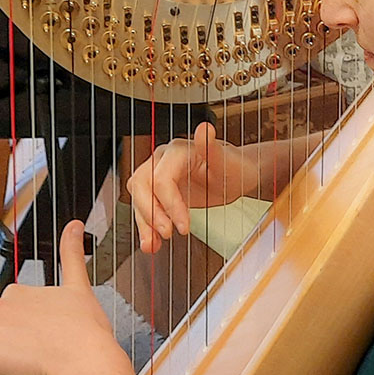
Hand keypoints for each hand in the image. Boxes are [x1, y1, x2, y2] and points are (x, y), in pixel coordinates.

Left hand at [0, 220, 126, 374]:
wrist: (86, 361)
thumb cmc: (85, 331)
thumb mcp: (79, 286)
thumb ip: (72, 253)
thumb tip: (75, 225)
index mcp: (16, 292)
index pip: (2, 310)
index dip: (20, 324)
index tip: (38, 332)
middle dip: (2, 339)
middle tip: (32, 348)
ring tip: (25, 361)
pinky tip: (15, 371)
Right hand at [126, 121, 259, 253]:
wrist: (235, 176)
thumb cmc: (233, 167)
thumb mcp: (227, 163)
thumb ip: (212, 148)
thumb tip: (205, 129)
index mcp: (177, 151)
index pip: (161, 178)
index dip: (170, 204)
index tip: (184, 226)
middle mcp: (162, 160)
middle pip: (140, 184)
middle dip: (150, 212)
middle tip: (167, 233)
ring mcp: (157, 175)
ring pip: (138, 198)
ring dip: (144, 223)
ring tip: (153, 245)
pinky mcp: (158, 192)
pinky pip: (145, 208)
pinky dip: (147, 227)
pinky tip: (153, 243)